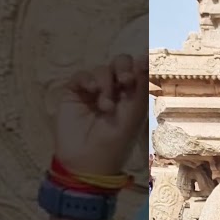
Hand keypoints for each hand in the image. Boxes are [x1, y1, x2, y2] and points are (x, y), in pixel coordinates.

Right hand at [54, 54, 145, 175]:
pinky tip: (92, 91)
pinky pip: (82, 75)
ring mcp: (93, 90)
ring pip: (102, 69)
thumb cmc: (115, 142)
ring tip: (106, 106)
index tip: (144, 63)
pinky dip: (88, 80)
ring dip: (106, 84)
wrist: (87, 160)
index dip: (140, 64)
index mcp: (131, 96)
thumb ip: (140, 87)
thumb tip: (145, 59)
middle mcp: (114, 90)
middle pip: (119, 63)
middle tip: (126, 81)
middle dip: (123, 68)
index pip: (136, 71)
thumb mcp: (133, 115)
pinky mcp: (74, 92)